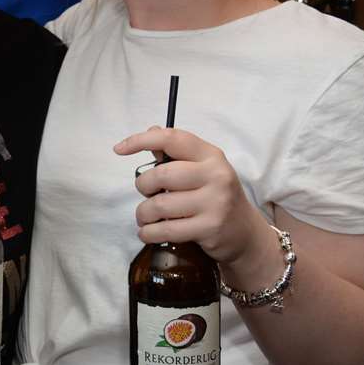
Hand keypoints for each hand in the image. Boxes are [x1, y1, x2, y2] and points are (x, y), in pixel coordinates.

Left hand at [116, 126, 271, 266]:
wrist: (244, 232)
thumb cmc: (214, 196)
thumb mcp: (201, 170)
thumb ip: (175, 154)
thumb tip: (151, 131)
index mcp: (211, 156)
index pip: (172, 139)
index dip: (141, 141)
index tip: (119, 149)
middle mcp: (216, 175)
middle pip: (160, 175)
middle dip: (143, 187)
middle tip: (146, 195)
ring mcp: (215, 202)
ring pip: (159, 205)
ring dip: (143, 214)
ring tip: (147, 217)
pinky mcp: (210, 227)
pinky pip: (165, 230)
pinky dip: (148, 233)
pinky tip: (148, 232)